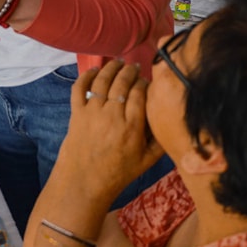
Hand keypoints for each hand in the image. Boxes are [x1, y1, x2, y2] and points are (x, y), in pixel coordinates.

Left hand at [52, 60, 164, 205]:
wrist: (84, 183)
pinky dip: (86, 76)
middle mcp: (113, 115)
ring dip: (111, 68)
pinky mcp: (76, 113)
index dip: (144, 83)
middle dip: (130, 71)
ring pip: (102, 81)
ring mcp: (92, 112)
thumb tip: (170, 120)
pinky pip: (79, 88)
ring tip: (118, 63)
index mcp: (132, 126)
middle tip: (134, 67)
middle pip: (122, 82)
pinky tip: (95, 70)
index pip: (140, 93)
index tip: (146, 81)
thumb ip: (161, 141)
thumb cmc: (118, 173)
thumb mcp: (147, 161)